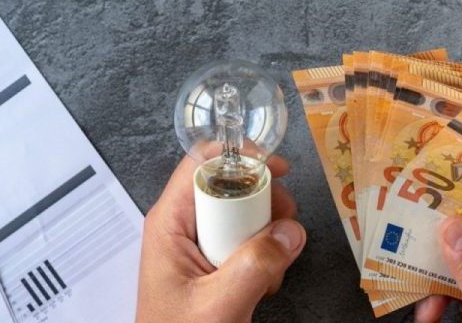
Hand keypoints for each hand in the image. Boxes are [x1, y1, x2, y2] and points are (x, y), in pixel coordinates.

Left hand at [136, 155, 305, 322]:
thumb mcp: (218, 304)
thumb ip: (255, 266)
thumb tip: (291, 231)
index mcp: (170, 221)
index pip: (201, 163)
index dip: (239, 156)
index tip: (276, 168)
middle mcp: (183, 223)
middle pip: (229, 184)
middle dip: (264, 200)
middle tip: (284, 225)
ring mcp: (200, 241)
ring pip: (244, 211)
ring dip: (268, 232)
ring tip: (271, 267)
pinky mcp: (215, 259)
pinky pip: (247, 238)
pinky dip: (264, 253)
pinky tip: (263, 282)